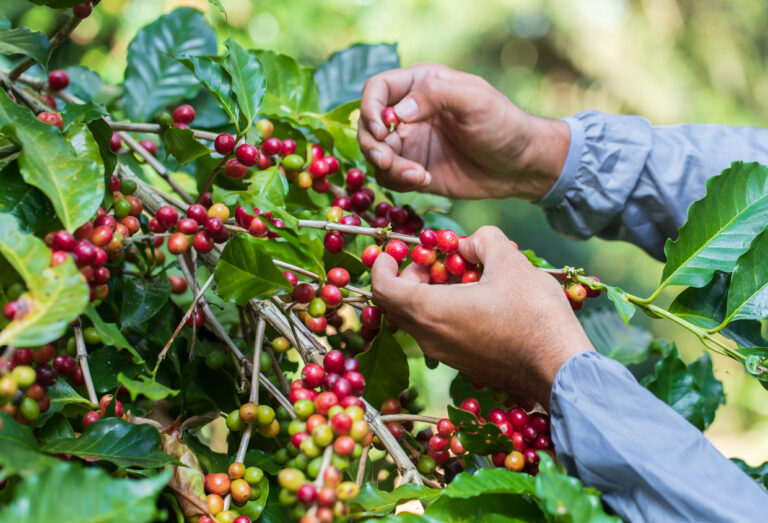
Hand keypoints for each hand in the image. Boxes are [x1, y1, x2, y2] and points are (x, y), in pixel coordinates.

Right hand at [358, 63, 569, 200]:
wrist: (521, 166)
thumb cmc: (504, 125)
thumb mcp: (476, 100)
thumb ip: (436, 96)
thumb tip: (397, 112)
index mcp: (422, 85)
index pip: (377, 89)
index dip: (370, 107)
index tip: (383, 129)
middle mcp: (410, 113)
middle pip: (368, 125)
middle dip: (372, 144)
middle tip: (387, 159)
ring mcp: (411, 143)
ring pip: (375, 154)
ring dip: (387, 166)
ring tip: (417, 175)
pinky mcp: (415, 170)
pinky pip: (390, 176)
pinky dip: (398, 180)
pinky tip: (424, 181)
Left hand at [370, 226, 593, 407]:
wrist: (561, 370)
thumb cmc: (534, 314)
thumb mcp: (510, 261)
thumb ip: (482, 240)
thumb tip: (466, 244)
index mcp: (430, 311)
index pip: (382, 288)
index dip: (381, 264)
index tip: (395, 251)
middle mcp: (429, 337)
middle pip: (398, 303)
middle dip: (411, 275)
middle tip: (439, 260)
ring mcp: (445, 355)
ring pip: (420, 318)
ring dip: (431, 293)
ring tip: (466, 276)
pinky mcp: (462, 364)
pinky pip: (439, 333)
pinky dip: (445, 311)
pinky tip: (479, 299)